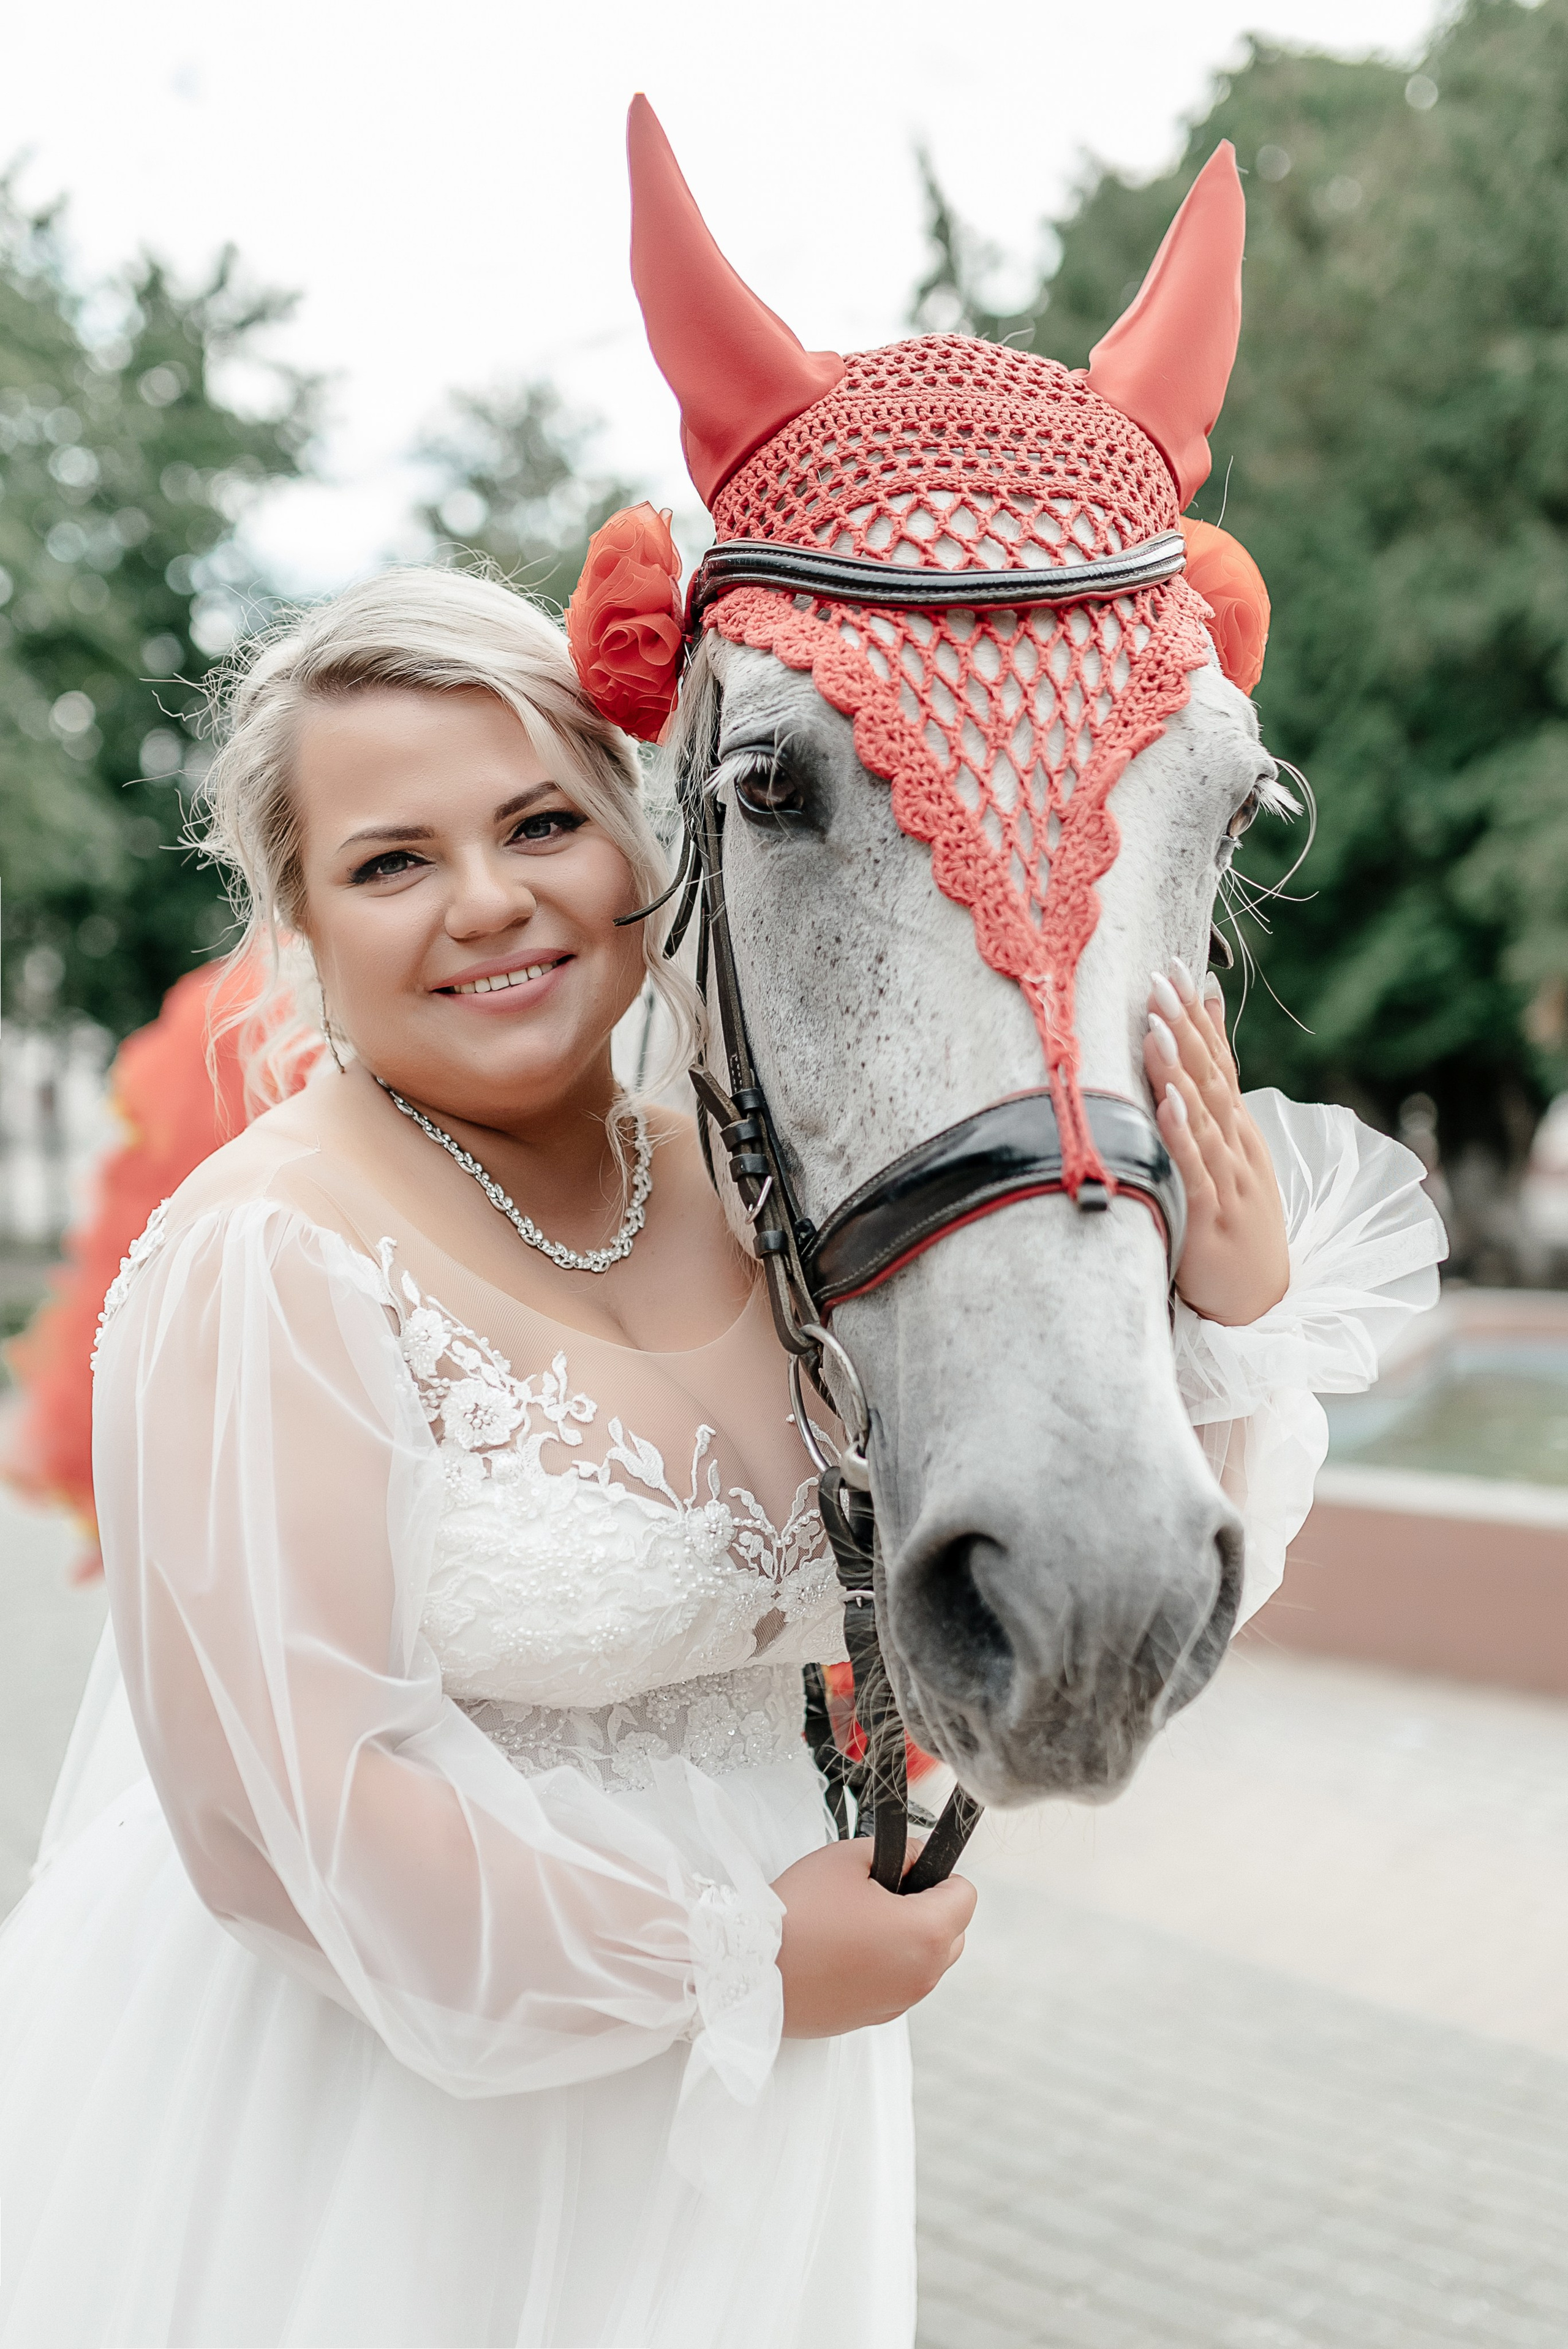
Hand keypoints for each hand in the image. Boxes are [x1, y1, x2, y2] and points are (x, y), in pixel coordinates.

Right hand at [771, 1836, 975, 2037]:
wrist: (750, 1973)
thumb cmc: (797, 1916)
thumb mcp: (847, 1858)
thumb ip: (897, 1850)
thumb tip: (918, 1857)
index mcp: (925, 1934)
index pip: (966, 1895)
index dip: (938, 1873)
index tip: (906, 1869)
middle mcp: (922, 1976)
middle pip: (954, 1932)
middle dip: (928, 1907)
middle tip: (880, 1893)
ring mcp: (900, 2002)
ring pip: (928, 1960)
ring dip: (908, 1938)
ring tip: (859, 1921)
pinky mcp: (876, 2017)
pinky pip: (900, 1983)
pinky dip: (887, 1965)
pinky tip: (846, 1950)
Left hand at [1144, 960, 1290, 1326]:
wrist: (1260, 1302)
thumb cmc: (1236, 1222)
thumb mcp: (1229, 1157)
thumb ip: (1213, 1105)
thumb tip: (1199, 1046)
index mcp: (1237, 1131)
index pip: (1217, 1062)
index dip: (1197, 1016)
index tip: (1177, 967)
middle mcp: (1236, 1147)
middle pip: (1208, 1076)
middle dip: (1183, 1024)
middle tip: (1161, 975)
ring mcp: (1227, 1180)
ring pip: (1201, 1115)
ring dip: (1179, 1067)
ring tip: (1158, 1022)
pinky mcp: (1208, 1218)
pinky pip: (1193, 1170)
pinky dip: (1183, 1135)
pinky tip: (1169, 1102)